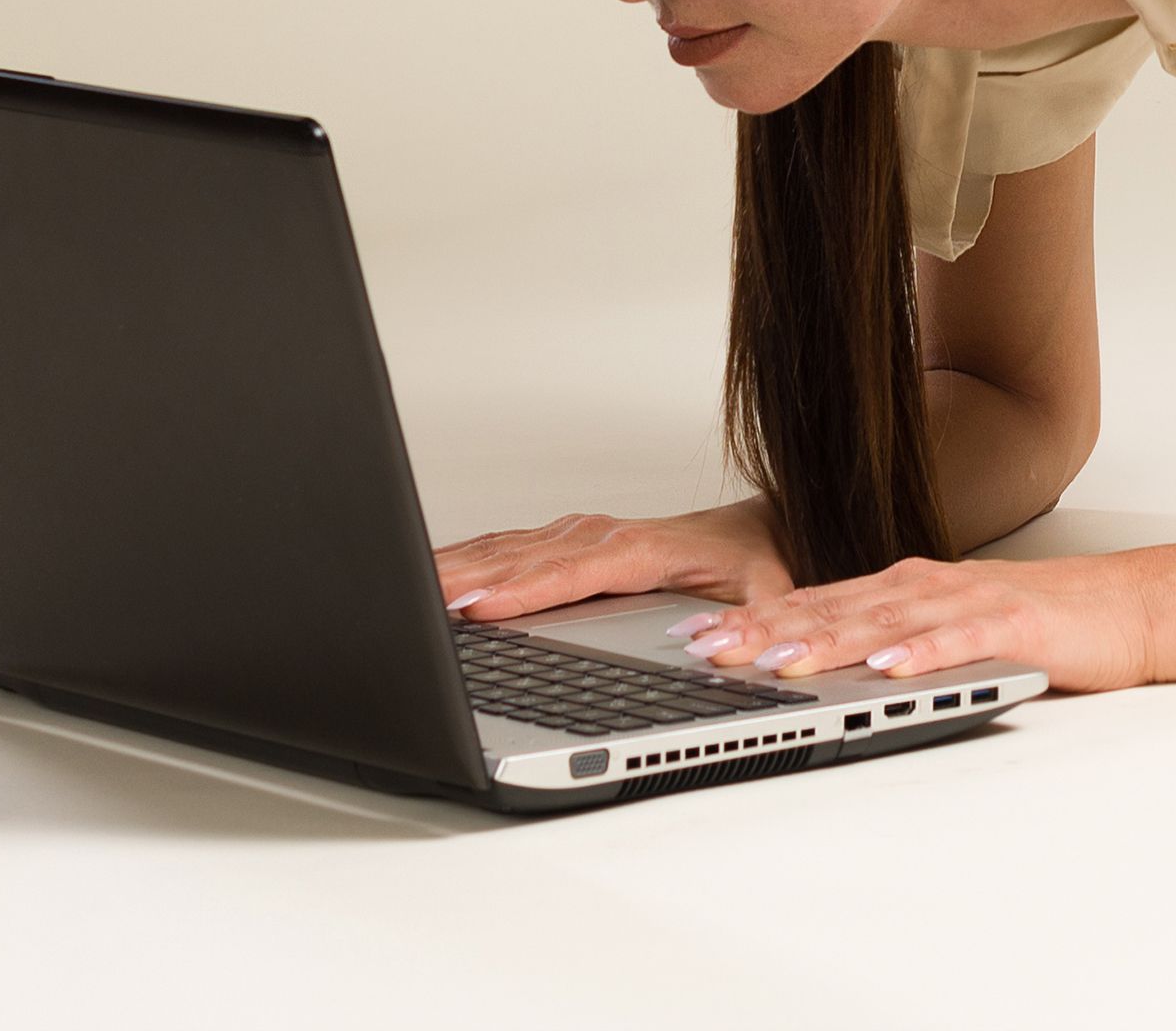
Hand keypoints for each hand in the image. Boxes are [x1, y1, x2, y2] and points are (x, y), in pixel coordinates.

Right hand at [431, 502, 781, 625]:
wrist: (762, 529)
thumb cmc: (761, 564)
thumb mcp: (769, 596)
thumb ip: (751, 625)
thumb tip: (715, 646)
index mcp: (647, 549)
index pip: (572, 572)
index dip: (522, 592)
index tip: (478, 610)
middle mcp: (606, 535)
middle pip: (522, 559)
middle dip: (465, 581)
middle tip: (410, 600)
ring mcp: (583, 535)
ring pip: (507, 550)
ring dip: (457, 567)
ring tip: (406, 587)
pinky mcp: (570, 542)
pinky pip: (509, 548)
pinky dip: (468, 560)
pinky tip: (438, 575)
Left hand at [676, 552, 1155, 695]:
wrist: (1114, 607)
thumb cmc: (1026, 623)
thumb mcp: (940, 627)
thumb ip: (883, 636)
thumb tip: (811, 660)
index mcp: (900, 586)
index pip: (811, 602)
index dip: (749, 618)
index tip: (692, 637)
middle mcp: (922, 585)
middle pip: (831, 609)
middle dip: (762, 630)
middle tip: (705, 651)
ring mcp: (964, 601)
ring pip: (882, 622)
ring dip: (826, 642)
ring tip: (776, 662)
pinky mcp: (1007, 624)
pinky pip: (956, 640)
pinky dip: (919, 653)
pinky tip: (887, 667)